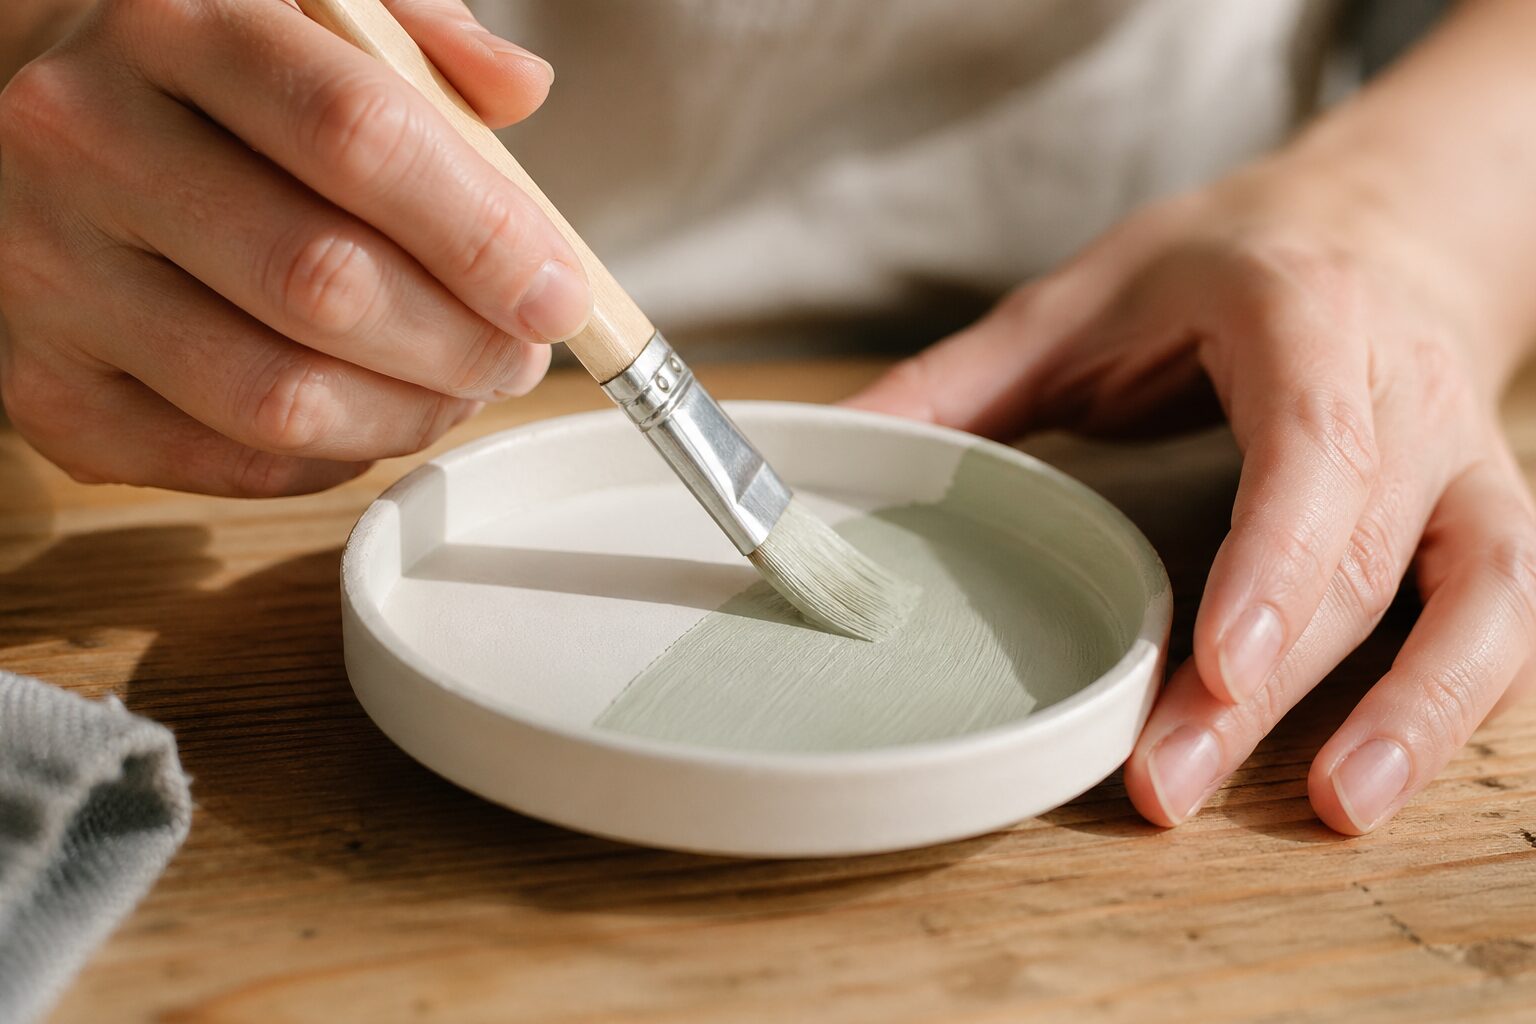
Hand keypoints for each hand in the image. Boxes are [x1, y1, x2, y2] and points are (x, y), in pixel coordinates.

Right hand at [0, 0, 588, 495]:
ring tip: (458, 387)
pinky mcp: (44, 389)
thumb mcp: (305, 5)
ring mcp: (47, 274)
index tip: (557, 292)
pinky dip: (332, 457)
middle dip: (461, 342)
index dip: (482, 233)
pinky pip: (227, 463)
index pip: (358, 135)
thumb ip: (418, 39)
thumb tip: (520, 94)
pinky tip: (368, 413)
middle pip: (324, 283)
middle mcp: (83, 143)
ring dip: (408, 413)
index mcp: (171, 23)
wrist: (23, 115)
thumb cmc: (199, 75)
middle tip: (516, 352)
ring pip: (278, 396)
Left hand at [849, 159, 1535, 833]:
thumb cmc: (1225, 266)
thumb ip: (964, 380)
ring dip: (1411, 714)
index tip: (1218, 659)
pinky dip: (1454, 702)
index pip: (1311, 446)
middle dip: (1271, 682)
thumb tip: (833, 448)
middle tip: (1168, 782)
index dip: (1274, 558)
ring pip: (1474, 594)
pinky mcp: (1485, 513)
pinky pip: (1503, 616)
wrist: (1379, 225)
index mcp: (1302, 319)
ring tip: (1328, 809)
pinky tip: (1374, 776)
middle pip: (1362, 552)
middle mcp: (1403, 392)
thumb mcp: (1084, 297)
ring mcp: (1461, 458)